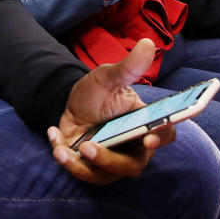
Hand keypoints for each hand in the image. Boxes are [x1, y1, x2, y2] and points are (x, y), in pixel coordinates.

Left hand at [47, 39, 174, 184]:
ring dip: (82, 167)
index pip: (165, 135)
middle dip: (109, 160)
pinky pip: (82, 171)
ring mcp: (113, 160)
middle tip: (88, 147)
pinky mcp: (92, 167)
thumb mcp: (108, 77)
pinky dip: (66, 158)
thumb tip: (148, 43)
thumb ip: (128, 67)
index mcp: (145, 124)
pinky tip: (54, 136)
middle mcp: (133, 147)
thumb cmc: (98, 92)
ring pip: (105, 175)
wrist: (72, 103)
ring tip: (61, 151)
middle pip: (132, 165)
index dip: (161, 138)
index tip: (148, 138)